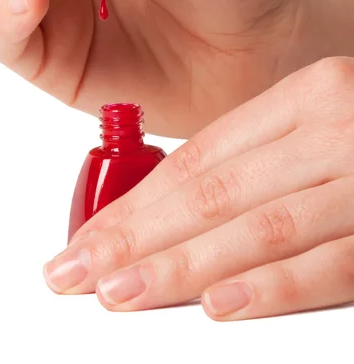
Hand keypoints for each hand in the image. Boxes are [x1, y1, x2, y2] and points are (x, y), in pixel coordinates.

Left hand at [43, 57, 353, 319]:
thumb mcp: (320, 127)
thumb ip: (259, 162)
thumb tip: (173, 213)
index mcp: (305, 95)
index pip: (197, 157)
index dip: (135, 202)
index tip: (85, 238)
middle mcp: (335, 123)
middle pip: (213, 191)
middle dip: (137, 239)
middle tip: (75, 273)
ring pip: (261, 225)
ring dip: (183, 267)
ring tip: (120, 294)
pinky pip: (337, 258)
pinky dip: (277, 286)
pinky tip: (218, 307)